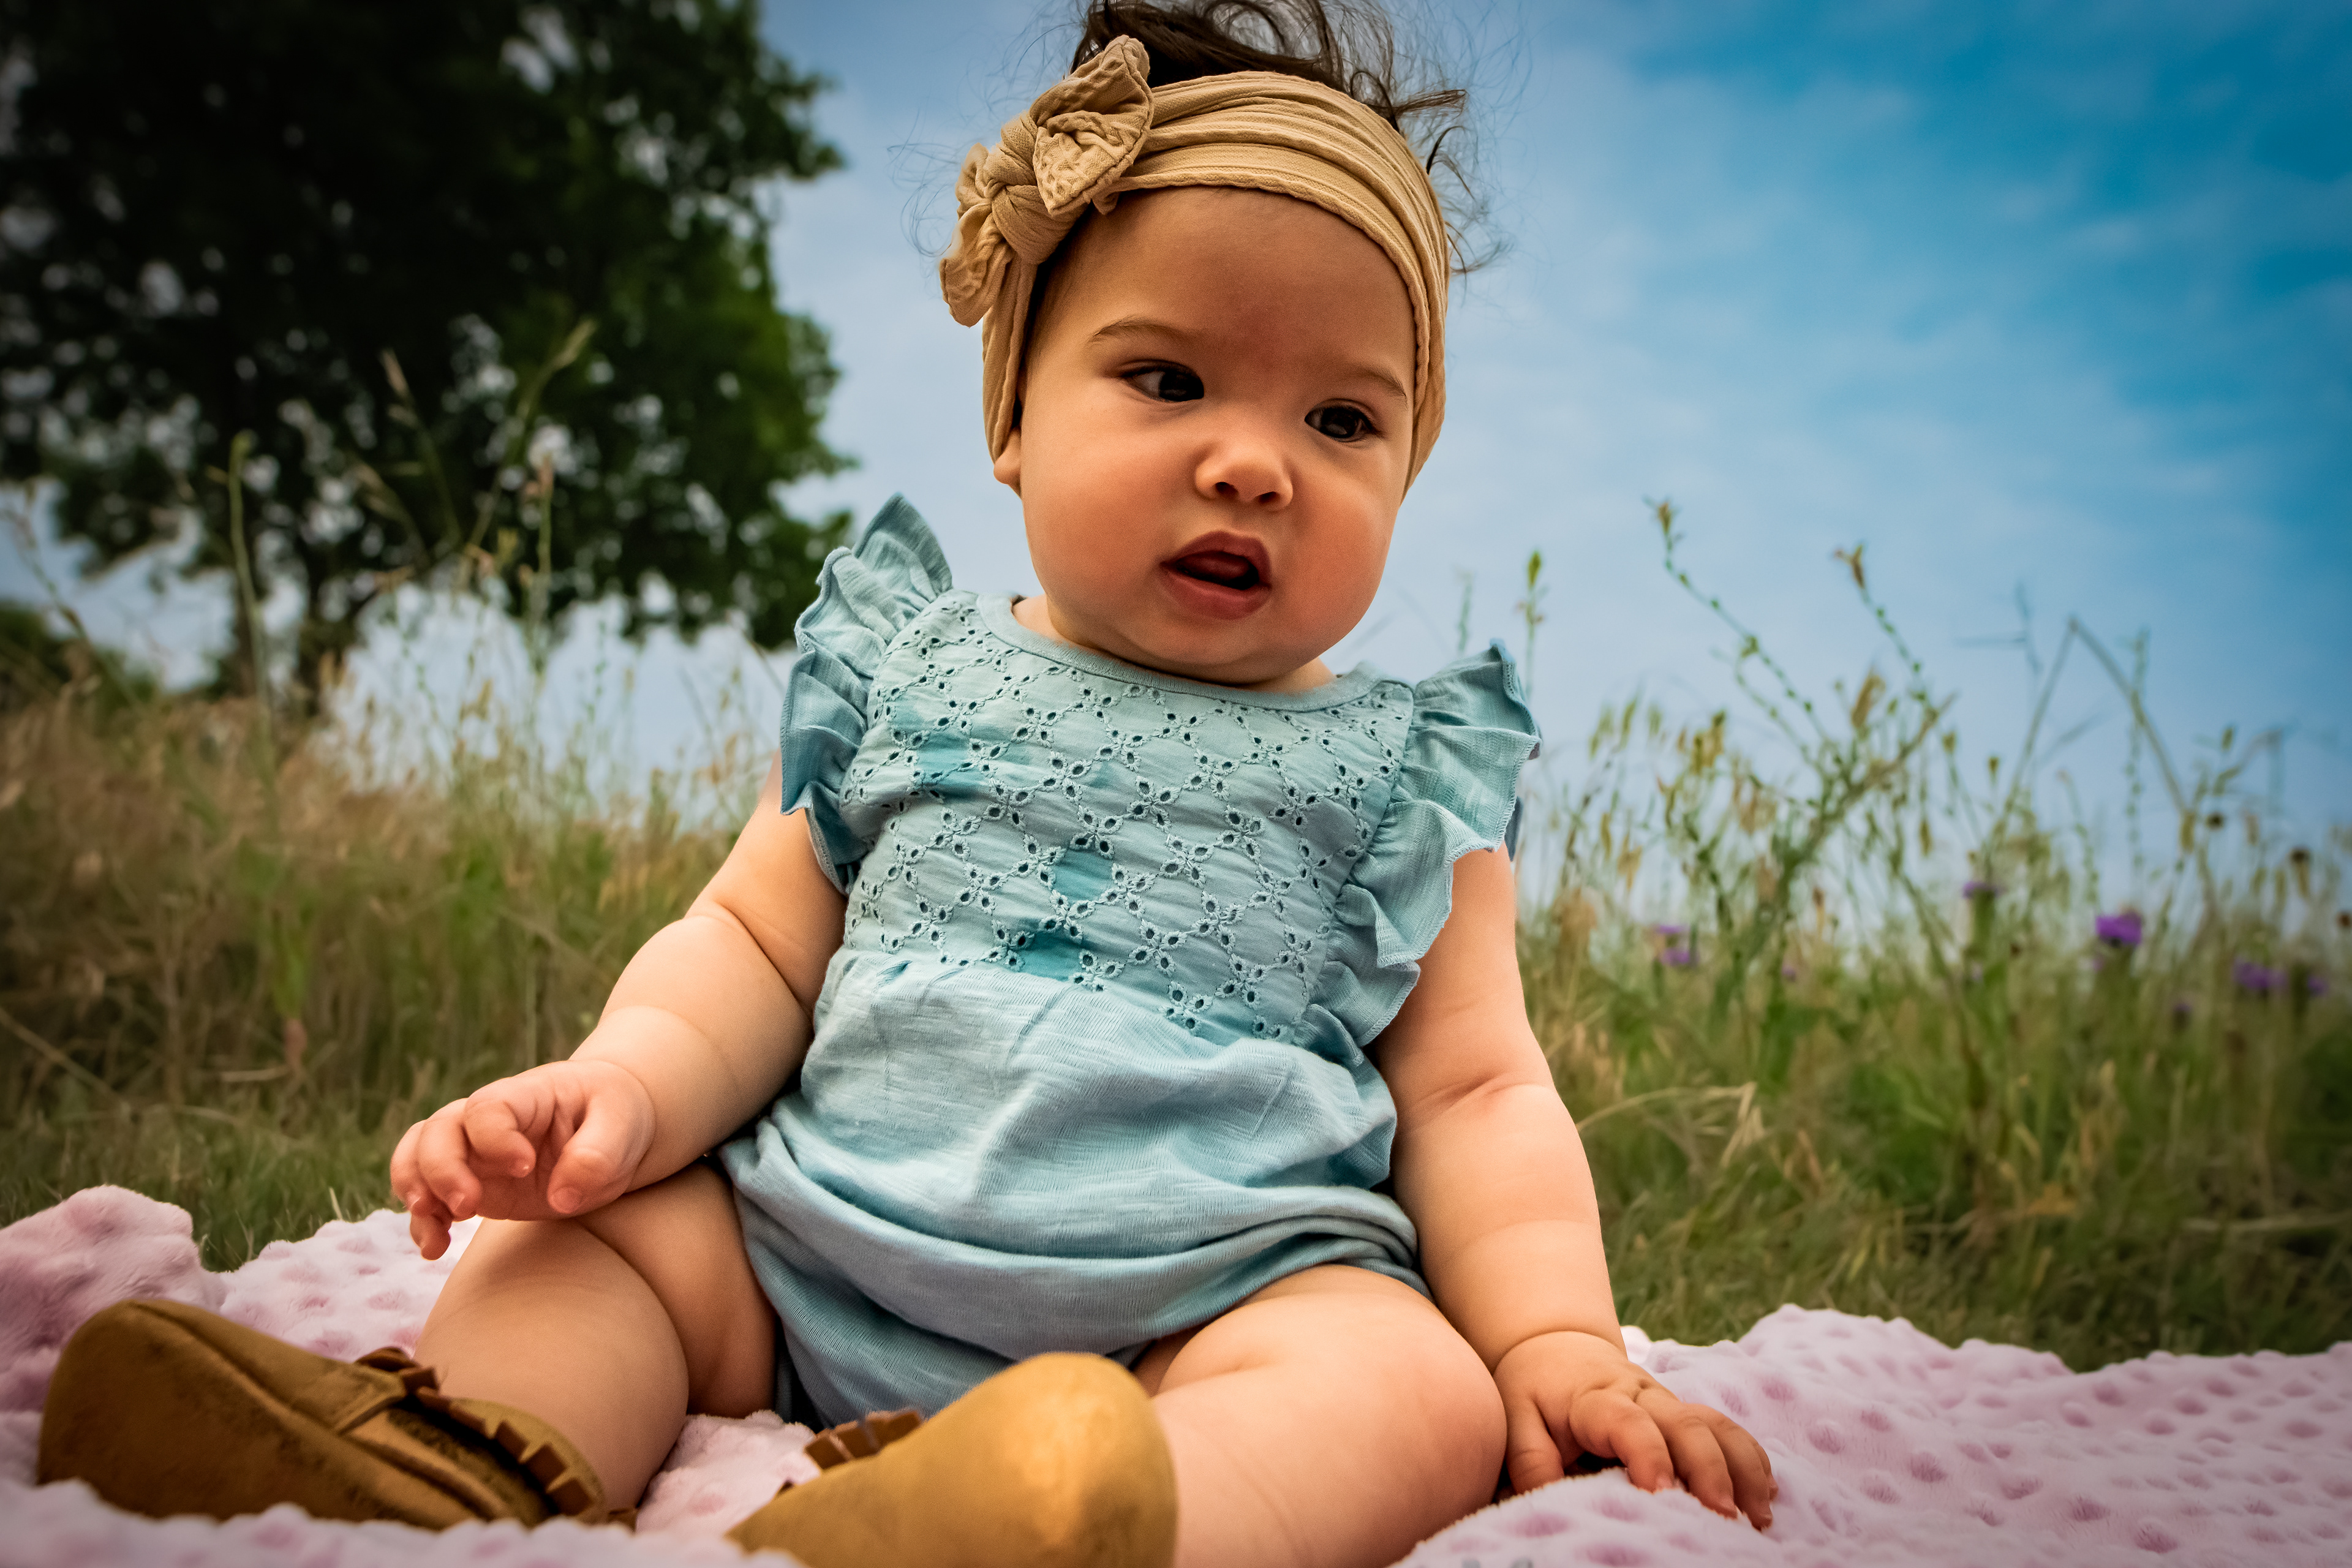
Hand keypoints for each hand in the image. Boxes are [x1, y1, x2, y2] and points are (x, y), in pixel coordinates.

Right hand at [388, 1057, 657, 1258]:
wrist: (613, 1129)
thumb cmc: (617, 1116)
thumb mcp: (623, 1124)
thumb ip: (598, 1154)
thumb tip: (562, 1198)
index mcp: (526, 1095)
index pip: (487, 1108)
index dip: (494, 1138)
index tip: (524, 1165)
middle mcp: (489, 1122)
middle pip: (437, 1131)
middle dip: (441, 1170)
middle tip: (469, 1206)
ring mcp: (476, 1155)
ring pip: (417, 1157)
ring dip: (416, 1191)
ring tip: (436, 1230)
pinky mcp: (475, 1186)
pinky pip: (430, 1197)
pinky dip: (423, 1223)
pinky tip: (434, 1248)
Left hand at [1494, 1329, 1774, 1528]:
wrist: (1555, 1347)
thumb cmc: (1533, 1392)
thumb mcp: (1515, 1420)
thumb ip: (1530, 1462)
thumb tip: (1546, 1504)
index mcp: (1597, 1397)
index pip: (1628, 1422)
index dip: (1647, 1454)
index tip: (1660, 1491)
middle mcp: (1643, 1396)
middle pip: (1686, 1424)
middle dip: (1710, 1469)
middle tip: (1724, 1516)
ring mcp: (1670, 1404)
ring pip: (1717, 1425)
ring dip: (1742, 1467)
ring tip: (1759, 1514)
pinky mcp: (1686, 1415)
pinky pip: (1727, 1430)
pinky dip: (1750, 1459)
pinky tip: (1766, 1495)